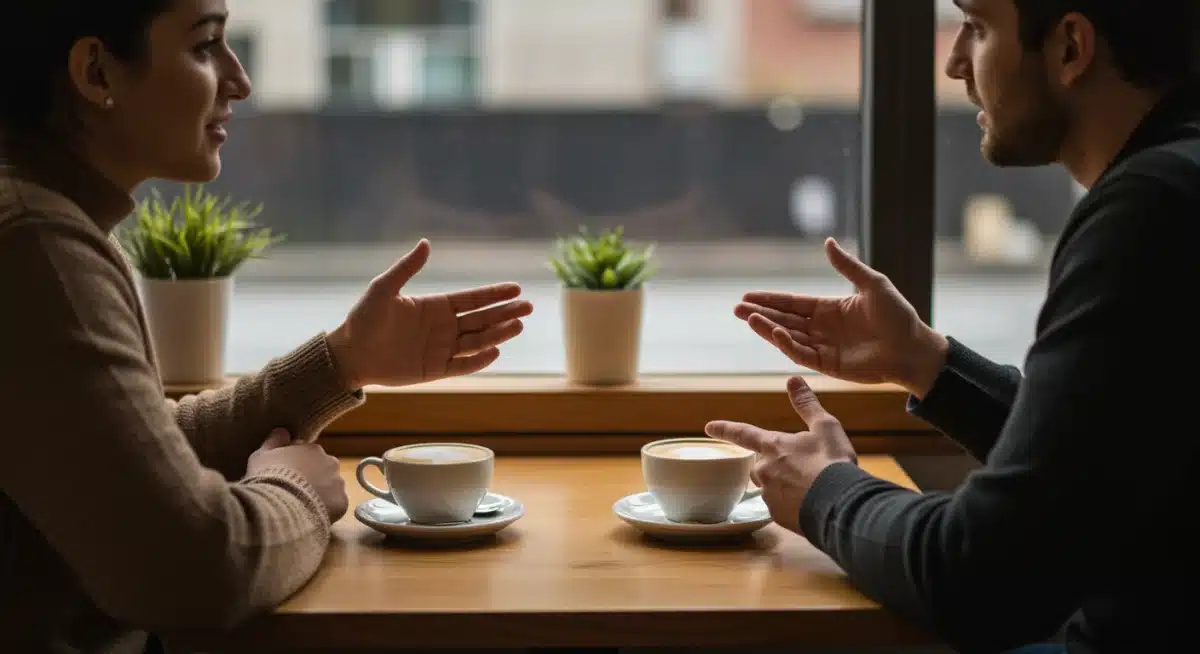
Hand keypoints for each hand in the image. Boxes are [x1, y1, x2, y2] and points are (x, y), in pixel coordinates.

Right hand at [246, 429, 347, 522]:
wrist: (280, 505)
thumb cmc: (268, 478)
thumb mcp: (261, 456)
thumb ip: (273, 441)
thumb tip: (282, 431)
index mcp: (312, 448)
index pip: (306, 453)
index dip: (295, 464)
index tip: (285, 475)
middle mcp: (330, 462)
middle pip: (322, 468)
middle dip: (311, 477)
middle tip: (294, 491)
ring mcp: (338, 482)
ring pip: (331, 486)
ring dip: (321, 493)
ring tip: (302, 505)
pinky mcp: (342, 502)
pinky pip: (335, 504)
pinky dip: (326, 509)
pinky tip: (311, 513)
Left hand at [326, 239, 532, 388]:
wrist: (349, 354)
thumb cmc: (364, 319)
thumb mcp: (383, 288)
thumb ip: (406, 268)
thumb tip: (426, 242)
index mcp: (435, 306)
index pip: (472, 299)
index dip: (494, 294)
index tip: (516, 288)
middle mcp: (443, 327)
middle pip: (482, 319)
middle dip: (505, 313)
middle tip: (528, 307)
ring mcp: (441, 349)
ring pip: (477, 341)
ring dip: (498, 334)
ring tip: (518, 326)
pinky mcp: (435, 370)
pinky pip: (462, 366)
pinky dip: (479, 360)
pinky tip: (494, 351)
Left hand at [704, 376, 855, 535]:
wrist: (840, 504)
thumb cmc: (833, 462)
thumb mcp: (825, 426)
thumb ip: (806, 404)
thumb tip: (793, 379)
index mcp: (773, 446)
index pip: (743, 434)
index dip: (725, 429)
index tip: (708, 427)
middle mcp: (765, 470)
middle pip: (760, 465)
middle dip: (775, 465)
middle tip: (803, 467)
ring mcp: (769, 495)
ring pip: (770, 487)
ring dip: (785, 485)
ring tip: (811, 487)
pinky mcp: (778, 516)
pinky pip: (780, 507)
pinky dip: (792, 504)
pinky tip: (810, 504)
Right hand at [734, 237, 947, 396]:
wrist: (914, 348)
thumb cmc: (898, 316)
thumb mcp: (873, 284)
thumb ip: (847, 266)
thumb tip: (827, 241)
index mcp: (829, 309)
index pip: (792, 303)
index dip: (770, 300)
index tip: (747, 296)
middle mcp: (822, 328)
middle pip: (784, 320)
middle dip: (760, 315)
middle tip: (736, 309)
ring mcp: (824, 347)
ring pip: (788, 337)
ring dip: (768, 329)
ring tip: (748, 319)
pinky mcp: (828, 365)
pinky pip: (802, 354)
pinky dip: (787, 345)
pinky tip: (776, 333)